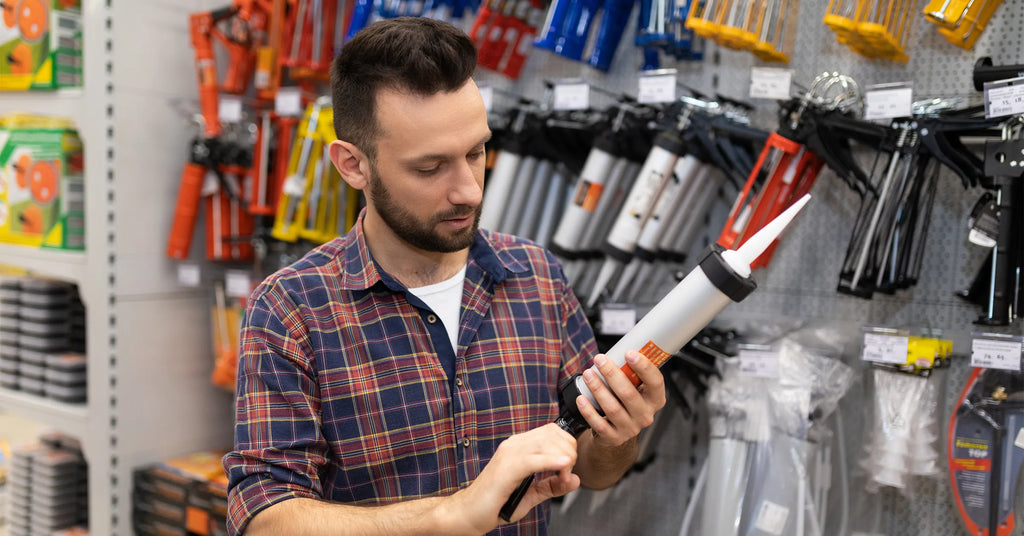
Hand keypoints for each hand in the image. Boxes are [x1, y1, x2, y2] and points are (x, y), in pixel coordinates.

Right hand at [444, 423, 579, 533]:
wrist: (468, 513)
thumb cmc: (496, 503)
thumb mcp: (531, 495)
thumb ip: (552, 486)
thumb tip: (576, 479)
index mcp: (520, 446)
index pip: (553, 431)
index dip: (568, 446)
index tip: (568, 469)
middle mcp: (514, 445)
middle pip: (553, 434)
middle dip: (569, 451)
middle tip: (567, 474)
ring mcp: (509, 454)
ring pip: (546, 443)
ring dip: (563, 458)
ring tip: (564, 476)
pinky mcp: (506, 468)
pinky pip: (533, 459)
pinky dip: (551, 461)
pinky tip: (563, 466)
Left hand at [576, 350, 665, 447]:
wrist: (617, 430)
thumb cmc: (625, 401)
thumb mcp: (634, 387)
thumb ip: (631, 372)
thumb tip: (620, 348)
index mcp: (655, 399)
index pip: (655, 382)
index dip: (644, 367)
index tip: (629, 353)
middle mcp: (645, 415)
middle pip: (629, 394)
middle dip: (612, 374)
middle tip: (599, 360)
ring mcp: (630, 428)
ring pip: (612, 408)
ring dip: (598, 388)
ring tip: (588, 374)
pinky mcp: (614, 438)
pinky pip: (599, 424)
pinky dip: (589, 410)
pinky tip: (582, 398)